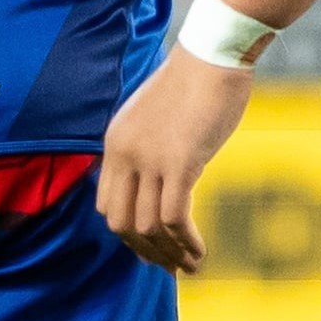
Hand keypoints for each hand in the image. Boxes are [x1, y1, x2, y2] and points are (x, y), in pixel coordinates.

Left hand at [98, 52, 257, 272]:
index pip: (107, 205)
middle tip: (169, 265)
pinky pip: (175, 219)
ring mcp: (151, 160)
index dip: (128, 233)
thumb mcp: (156, 118)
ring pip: (149, 226)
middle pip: (121, 223)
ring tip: (190, 265)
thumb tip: (162, 183)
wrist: (213, 55)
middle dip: (145, 251)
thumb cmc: (195, 83)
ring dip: (169, 253)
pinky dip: (186, 242)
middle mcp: (125, 154)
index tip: (151, 245)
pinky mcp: (180, 163)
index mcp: (115, 143)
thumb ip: (149, 150)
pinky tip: (199, 251)